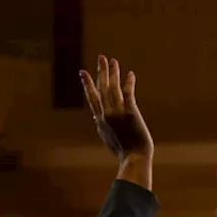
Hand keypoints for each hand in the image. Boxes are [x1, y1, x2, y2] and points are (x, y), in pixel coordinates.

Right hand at [79, 55, 152, 183]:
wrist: (134, 158)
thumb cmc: (124, 152)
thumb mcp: (107, 138)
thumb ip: (102, 125)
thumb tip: (96, 116)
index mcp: (100, 120)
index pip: (92, 98)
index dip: (87, 84)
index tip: (83, 72)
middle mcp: (106, 114)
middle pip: (101, 88)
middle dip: (100, 72)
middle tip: (101, 57)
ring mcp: (117, 113)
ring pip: (112, 88)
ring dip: (112, 73)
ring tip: (112, 60)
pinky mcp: (130, 113)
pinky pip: (128, 94)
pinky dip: (128, 83)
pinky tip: (129, 73)